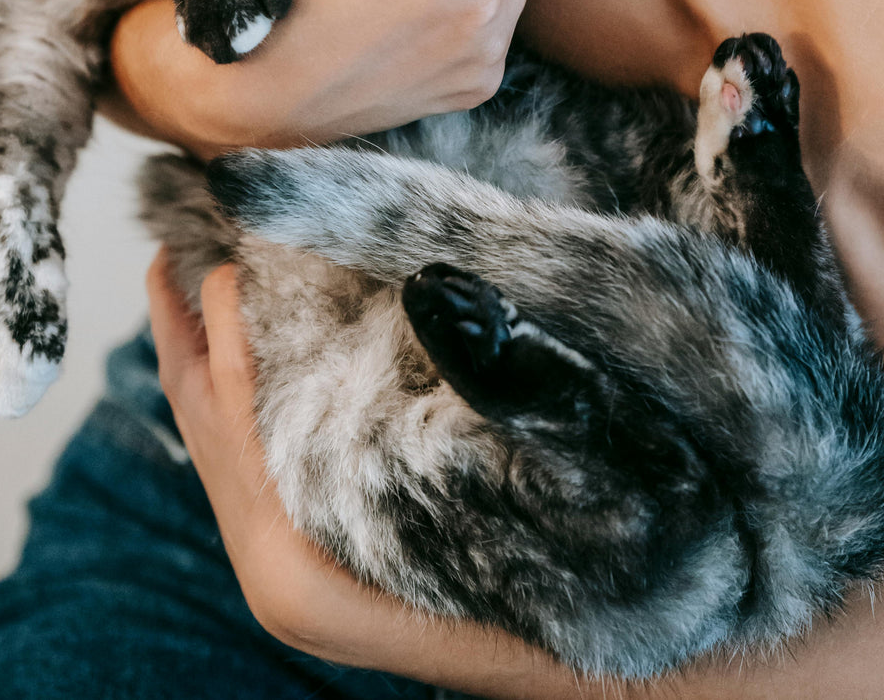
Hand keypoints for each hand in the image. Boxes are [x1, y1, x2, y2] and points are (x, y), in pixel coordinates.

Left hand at [146, 253, 883, 699]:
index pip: (232, 427)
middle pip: (214, 433)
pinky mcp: (357, 550)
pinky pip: (276, 460)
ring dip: (224, 357)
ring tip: (215, 270)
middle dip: (201, 333)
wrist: (687, 651)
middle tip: (196, 232)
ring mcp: (324, 568)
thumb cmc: (621, 557)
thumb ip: (520, 385)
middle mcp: (300, 580)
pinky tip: (278, 337)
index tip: (230, 238)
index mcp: (316, 573)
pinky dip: (263, 391)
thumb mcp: (579, 466)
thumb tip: (442, 293)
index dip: (219, 331)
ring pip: (240, 448)